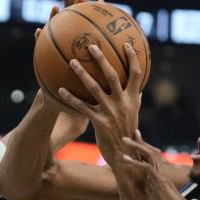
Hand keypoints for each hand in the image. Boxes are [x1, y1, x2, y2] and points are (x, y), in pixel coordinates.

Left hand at [58, 43, 143, 165]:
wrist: (125, 156)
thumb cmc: (128, 133)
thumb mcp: (134, 115)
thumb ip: (135, 100)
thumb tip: (139, 88)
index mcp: (133, 99)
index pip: (136, 75)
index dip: (132, 59)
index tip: (126, 43)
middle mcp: (123, 104)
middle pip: (113, 76)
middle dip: (102, 60)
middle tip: (91, 46)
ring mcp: (111, 113)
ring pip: (95, 89)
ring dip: (82, 74)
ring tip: (72, 62)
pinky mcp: (99, 123)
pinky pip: (82, 107)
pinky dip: (70, 98)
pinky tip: (59, 90)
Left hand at [120, 132, 190, 199]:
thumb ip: (155, 199)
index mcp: (160, 179)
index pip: (152, 161)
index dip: (144, 150)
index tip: (136, 141)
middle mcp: (161, 175)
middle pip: (151, 153)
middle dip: (140, 142)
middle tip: (129, 134)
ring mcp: (161, 177)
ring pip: (149, 155)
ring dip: (136, 147)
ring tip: (124, 140)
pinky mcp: (160, 182)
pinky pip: (147, 168)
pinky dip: (135, 163)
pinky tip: (125, 159)